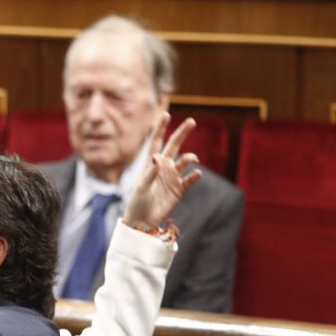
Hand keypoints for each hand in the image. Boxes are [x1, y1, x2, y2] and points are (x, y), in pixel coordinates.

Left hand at [123, 112, 201, 232]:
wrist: (143, 222)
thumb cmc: (137, 202)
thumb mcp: (142, 186)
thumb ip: (151, 172)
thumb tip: (158, 156)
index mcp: (151, 164)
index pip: (156, 142)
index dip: (160, 129)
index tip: (165, 114)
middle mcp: (164, 168)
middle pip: (174, 146)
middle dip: (182, 134)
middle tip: (191, 121)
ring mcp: (173, 178)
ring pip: (185, 162)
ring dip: (189, 158)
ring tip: (192, 158)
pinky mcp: (180, 190)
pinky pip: (190, 180)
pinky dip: (195, 176)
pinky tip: (197, 174)